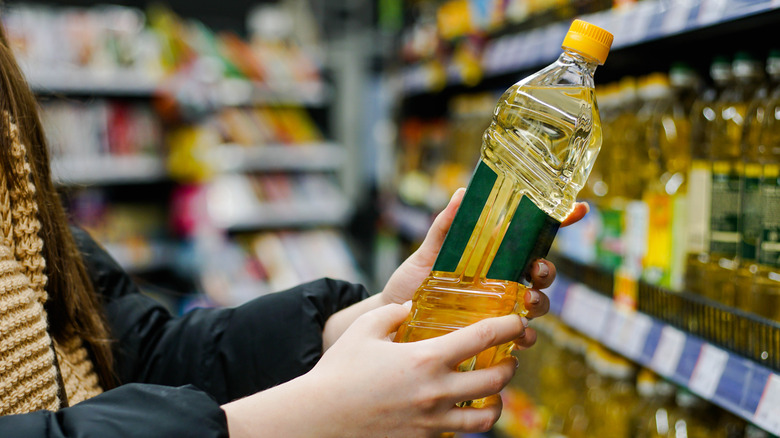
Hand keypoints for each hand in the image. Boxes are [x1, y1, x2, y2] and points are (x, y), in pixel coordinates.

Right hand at [223, 303, 527, 437]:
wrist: (320, 420)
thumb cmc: (340, 371)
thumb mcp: (365, 329)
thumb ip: (394, 312)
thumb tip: (412, 306)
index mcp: (426, 358)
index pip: (484, 338)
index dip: (509, 326)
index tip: (519, 321)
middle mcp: (437, 392)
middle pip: (497, 380)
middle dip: (510, 365)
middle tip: (507, 356)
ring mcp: (434, 421)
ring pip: (488, 416)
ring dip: (498, 399)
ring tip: (492, 389)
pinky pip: (461, 434)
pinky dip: (471, 422)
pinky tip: (462, 409)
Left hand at [381, 189, 588, 345]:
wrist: (390, 321)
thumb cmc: (410, 285)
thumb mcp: (426, 254)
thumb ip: (445, 227)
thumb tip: (461, 193)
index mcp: (492, 256)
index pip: (531, 237)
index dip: (559, 221)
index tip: (579, 208)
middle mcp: (502, 282)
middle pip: (541, 272)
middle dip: (548, 270)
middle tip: (537, 270)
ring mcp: (499, 309)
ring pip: (536, 304)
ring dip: (540, 302)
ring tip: (527, 302)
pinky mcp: (490, 335)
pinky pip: (519, 337)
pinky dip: (526, 337)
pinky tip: (521, 336)